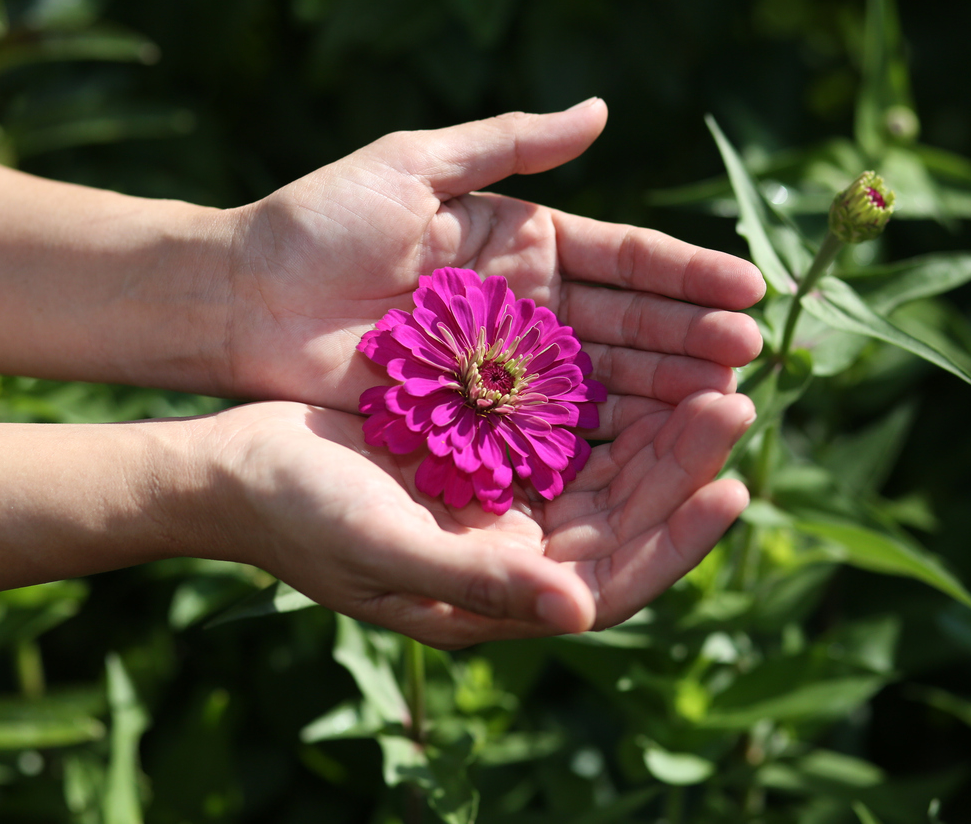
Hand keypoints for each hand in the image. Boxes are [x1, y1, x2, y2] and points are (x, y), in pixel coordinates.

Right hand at [203, 392, 753, 648]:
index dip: (678, 538)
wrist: (236, 467)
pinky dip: (605, 398)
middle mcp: (516, 555)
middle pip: (626, 518)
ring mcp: (505, 502)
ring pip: (607, 470)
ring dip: (656, 427)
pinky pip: (567, 429)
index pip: (615, 580)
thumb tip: (578, 613)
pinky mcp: (488, 451)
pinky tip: (640, 358)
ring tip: (709, 371)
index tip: (733, 482)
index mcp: (499, 595)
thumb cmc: (298, 516)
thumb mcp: (386, 550)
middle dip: (682, 464)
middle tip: (733, 398)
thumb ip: (479, 584)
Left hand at [219, 100, 763, 437]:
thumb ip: (509, 144)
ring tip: (723, 403)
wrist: (245, 298)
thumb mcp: (414, 164)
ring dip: (661, 393)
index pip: (624, 260)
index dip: (685, 276)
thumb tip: (600, 111)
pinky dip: (599, 438)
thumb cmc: (321, 222)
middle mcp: (527, 306)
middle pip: (627, 326)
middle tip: (751, 358)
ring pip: (599, 381)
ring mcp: (503, 366)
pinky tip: (650, 448)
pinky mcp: (472, 417)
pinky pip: (547, 429)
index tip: (746, 290)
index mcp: (524, 241)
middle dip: (689, 341)